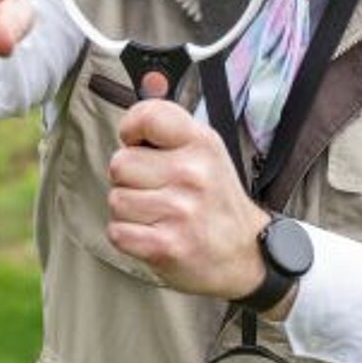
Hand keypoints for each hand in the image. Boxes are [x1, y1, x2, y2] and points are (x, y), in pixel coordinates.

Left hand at [107, 99, 268, 300]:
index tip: (136, 142)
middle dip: (129, 179)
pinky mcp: (165, 245)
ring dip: (129, 211)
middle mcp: (192, 174)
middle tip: (155, 189)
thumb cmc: (214, 200)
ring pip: (116, 200)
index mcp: (202, 143)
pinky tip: (153, 234)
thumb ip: (169, 130)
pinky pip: (117, 232)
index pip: (150, 116)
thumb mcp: (205, 152)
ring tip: (157, 214)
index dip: (132, 128)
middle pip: (119, 164)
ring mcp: (180, 211)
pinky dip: (128, 236)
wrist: (244, 254)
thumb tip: (137, 107)